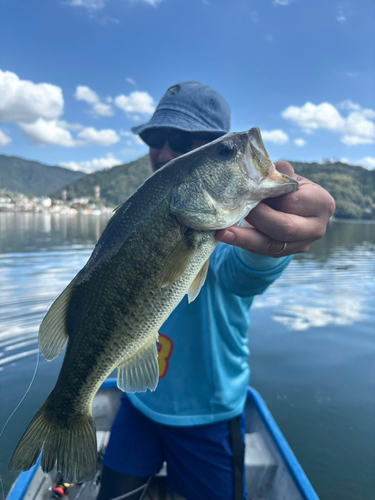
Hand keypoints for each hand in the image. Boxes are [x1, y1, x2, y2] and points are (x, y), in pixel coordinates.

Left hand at [216, 161, 335, 256]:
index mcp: (321, 203)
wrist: (287, 209)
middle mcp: (316, 228)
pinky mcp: (282, 254)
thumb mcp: (286, 176)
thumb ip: (277, 173)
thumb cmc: (287, 188)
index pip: (291, 202)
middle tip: (234, 209)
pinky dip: (241, 242)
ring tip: (222, 232)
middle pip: (283, 228)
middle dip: (257, 218)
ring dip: (243, 238)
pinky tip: (224, 235)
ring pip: (269, 244)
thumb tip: (259, 169)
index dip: (269, 197)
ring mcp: (300, 245)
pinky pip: (260, 250)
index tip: (248, 190)